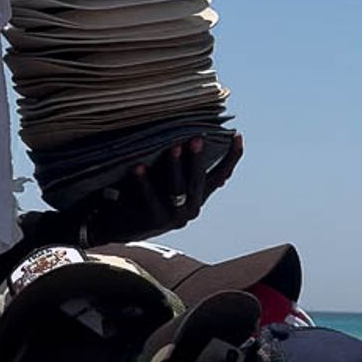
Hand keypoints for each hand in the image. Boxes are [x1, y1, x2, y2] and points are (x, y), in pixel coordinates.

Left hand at [64, 132, 244, 245]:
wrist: (124, 226)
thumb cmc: (151, 196)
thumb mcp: (173, 183)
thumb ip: (187, 168)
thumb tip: (203, 138)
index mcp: (198, 197)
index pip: (220, 176)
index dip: (231, 157)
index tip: (237, 135)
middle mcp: (190, 210)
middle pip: (197, 181)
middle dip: (196, 158)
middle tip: (195, 138)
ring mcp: (171, 218)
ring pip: (175, 190)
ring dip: (173, 166)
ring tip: (170, 147)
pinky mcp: (150, 221)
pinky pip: (147, 198)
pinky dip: (142, 182)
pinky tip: (137, 167)